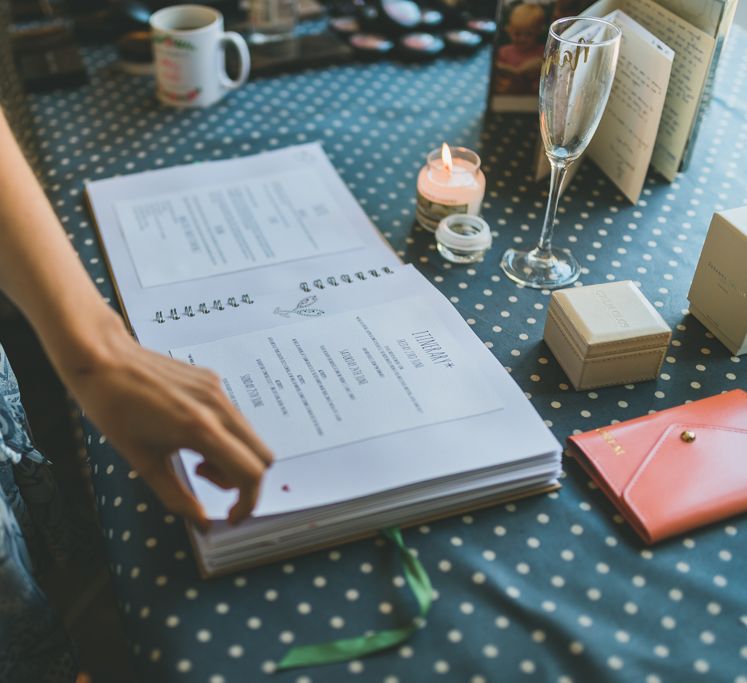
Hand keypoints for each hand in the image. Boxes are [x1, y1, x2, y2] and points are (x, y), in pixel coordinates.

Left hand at [60, 316, 272, 528]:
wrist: (104, 360)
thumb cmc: (115, 411)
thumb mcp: (143, 463)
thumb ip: (177, 497)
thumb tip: (203, 523)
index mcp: (201, 430)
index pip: (250, 473)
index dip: (248, 503)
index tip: (232, 516)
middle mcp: (218, 408)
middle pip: (263, 456)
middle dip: (244, 481)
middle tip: (209, 483)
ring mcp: (219, 391)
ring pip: (249, 437)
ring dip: (232, 458)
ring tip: (195, 458)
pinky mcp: (214, 380)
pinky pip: (234, 417)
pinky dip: (224, 436)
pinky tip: (191, 433)